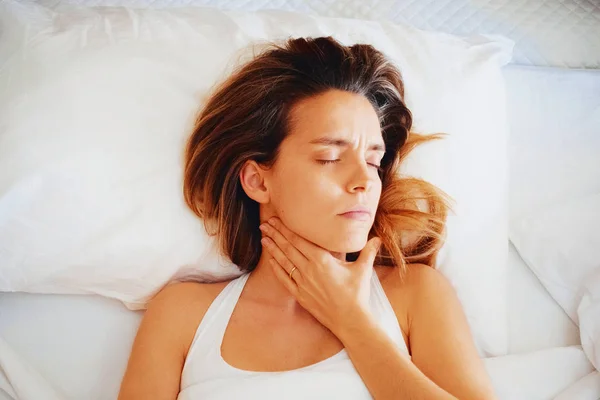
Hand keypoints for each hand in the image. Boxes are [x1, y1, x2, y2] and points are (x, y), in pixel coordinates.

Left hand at [259, 217, 380, 337]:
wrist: (350, 320)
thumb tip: (377, 238)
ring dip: (272, 248)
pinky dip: (276, 268)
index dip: (285, 229)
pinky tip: (270, 259)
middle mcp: (309, 269)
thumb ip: (368, 251)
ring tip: (264, 238)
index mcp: (322, 260)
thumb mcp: (363, 270)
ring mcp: (302, 282)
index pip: (299, 240)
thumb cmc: (357, 294)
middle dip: (275, 234)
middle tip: (265, 224)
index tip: (276, 220)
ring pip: (283, 261)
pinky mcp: (300, 295)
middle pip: (288, 247)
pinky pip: (284, 278)